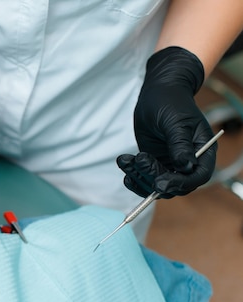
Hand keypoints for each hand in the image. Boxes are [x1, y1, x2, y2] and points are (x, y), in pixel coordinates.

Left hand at [118, 46, 216, 198]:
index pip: (197, 176)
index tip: (160, 183)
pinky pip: (143, 177)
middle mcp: (187, 161)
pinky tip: (124, 163)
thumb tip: (186, 167)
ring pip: (156, 184)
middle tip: (140, 161)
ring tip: (126, 159)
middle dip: (154, 179)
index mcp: (202, 151)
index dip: (180, 183)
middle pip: (175, 185)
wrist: (157, 92)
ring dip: (138, 176)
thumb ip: (180, 145)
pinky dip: (132, 174)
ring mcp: (169, 164)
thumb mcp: (176, 122)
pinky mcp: (153, 162)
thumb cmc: (171, 102)